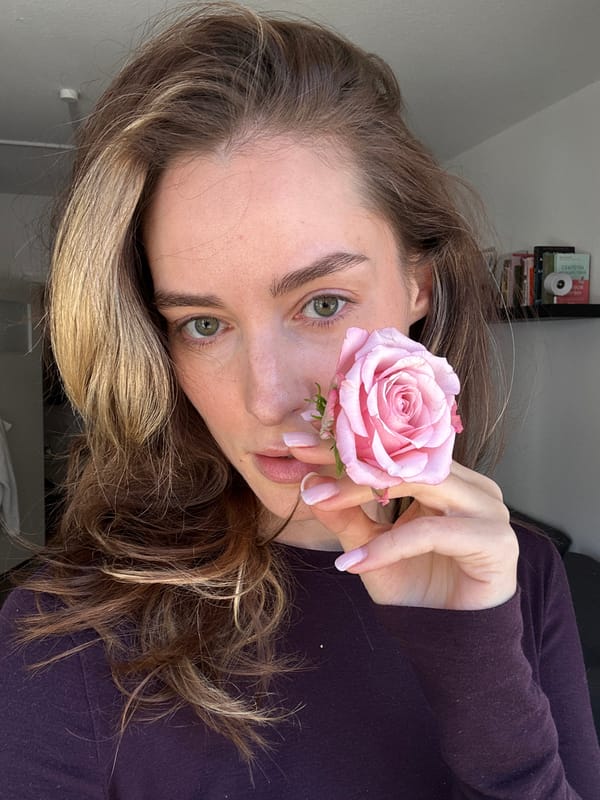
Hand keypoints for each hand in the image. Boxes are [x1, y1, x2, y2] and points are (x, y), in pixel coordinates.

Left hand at [287, 438, 517, 610]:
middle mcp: (471, 486)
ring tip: (320, 503)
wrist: (452, 643)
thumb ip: (346, 517)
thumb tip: (309, 485)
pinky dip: (390, 545)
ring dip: (363, 491)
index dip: (345, 444)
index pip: (394, 449)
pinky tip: (355, 563)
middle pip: (406, 459)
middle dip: (350, 460)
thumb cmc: (417, 589)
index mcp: (446, 479)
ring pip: (421, 483)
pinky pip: (433, 533)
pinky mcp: (496, 540)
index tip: (296, 442)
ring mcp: (488, 509)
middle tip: (305, 465)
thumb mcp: (370, 548)